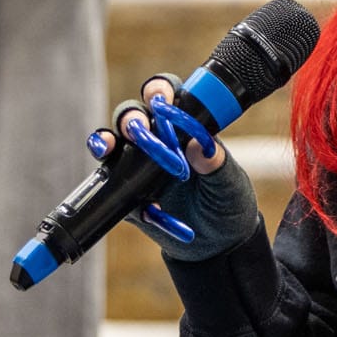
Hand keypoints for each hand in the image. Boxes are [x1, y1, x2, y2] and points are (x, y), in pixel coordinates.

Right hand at [91, 73, 259, 261]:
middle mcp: (159, 142)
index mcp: (187, 130)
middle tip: (137, 124)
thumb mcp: (230, 186)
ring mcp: (139, 167)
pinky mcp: (128, 195)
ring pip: (115, 144)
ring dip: (108, 139)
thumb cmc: (228, 205)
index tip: (161, 99)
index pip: (172, 99)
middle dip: (130, 114)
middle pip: (135, 115)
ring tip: (110, 145)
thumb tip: (198, 146)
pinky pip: (109, 184)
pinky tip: (113, 180)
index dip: (161, 90)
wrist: (217, 246)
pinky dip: (106, 181)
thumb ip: (217, 166)